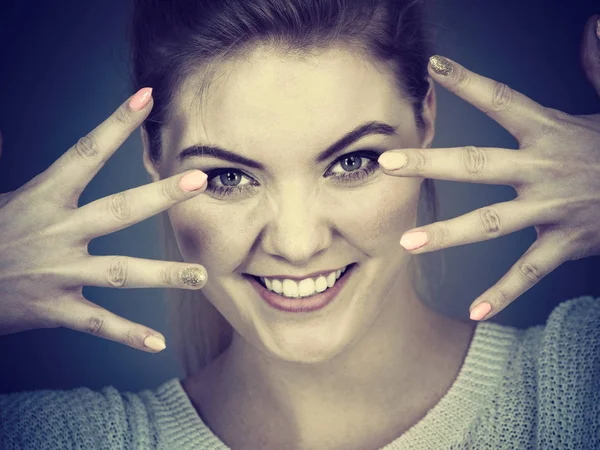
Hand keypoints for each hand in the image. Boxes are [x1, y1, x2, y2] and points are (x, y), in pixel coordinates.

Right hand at [0, 88, 208, 352]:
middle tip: (198, 184)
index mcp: (41, 197)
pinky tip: (159, 344)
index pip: (85, 152)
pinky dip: (127, 336)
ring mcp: (58, 273)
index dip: (115, 123)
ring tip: (202, 276)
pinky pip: (98, 324)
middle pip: (117, 211)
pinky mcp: (55, 309)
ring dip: (164, 274)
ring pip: (120, 272)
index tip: (146, 97)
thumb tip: (3, 130)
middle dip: (159, 197)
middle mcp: (56, 233)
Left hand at [377, 15, 599, 321]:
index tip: (432, 69)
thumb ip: (598, 63)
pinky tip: (475, 312)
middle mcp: (545, 168)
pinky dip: (504, 293)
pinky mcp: (566, 243)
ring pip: (492, 223)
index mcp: (550, 130)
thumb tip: (589, 25)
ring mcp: (553, 209)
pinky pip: (530, 272)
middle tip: (388, 165)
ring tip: (407, 243)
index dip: (467, 82)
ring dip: (448, 234)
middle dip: (431, 163)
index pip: (502, 99)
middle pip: (478, 164)